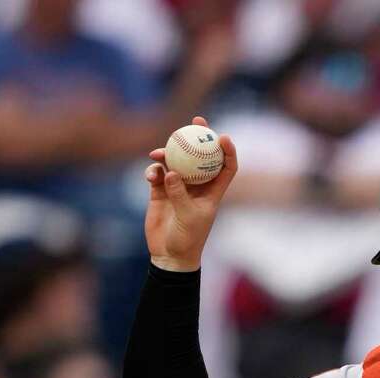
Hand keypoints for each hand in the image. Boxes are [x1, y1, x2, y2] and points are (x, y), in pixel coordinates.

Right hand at [143, 115, 236, 270]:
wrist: (169, 254)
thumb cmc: (188, 239)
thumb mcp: (188, 217)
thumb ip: (180, 194)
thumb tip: (171, 172)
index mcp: (213, 192)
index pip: (226, 167)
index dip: (228, 151)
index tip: (222, 137)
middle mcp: (198, 186)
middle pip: (201, 156)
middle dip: (199, 137)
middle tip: (195, 120)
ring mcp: (178, 187)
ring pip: (176, 161)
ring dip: (168, 153)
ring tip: (158, 153)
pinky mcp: (160, 191)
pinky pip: (157, 173)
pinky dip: (153, 171)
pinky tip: (151, 174)